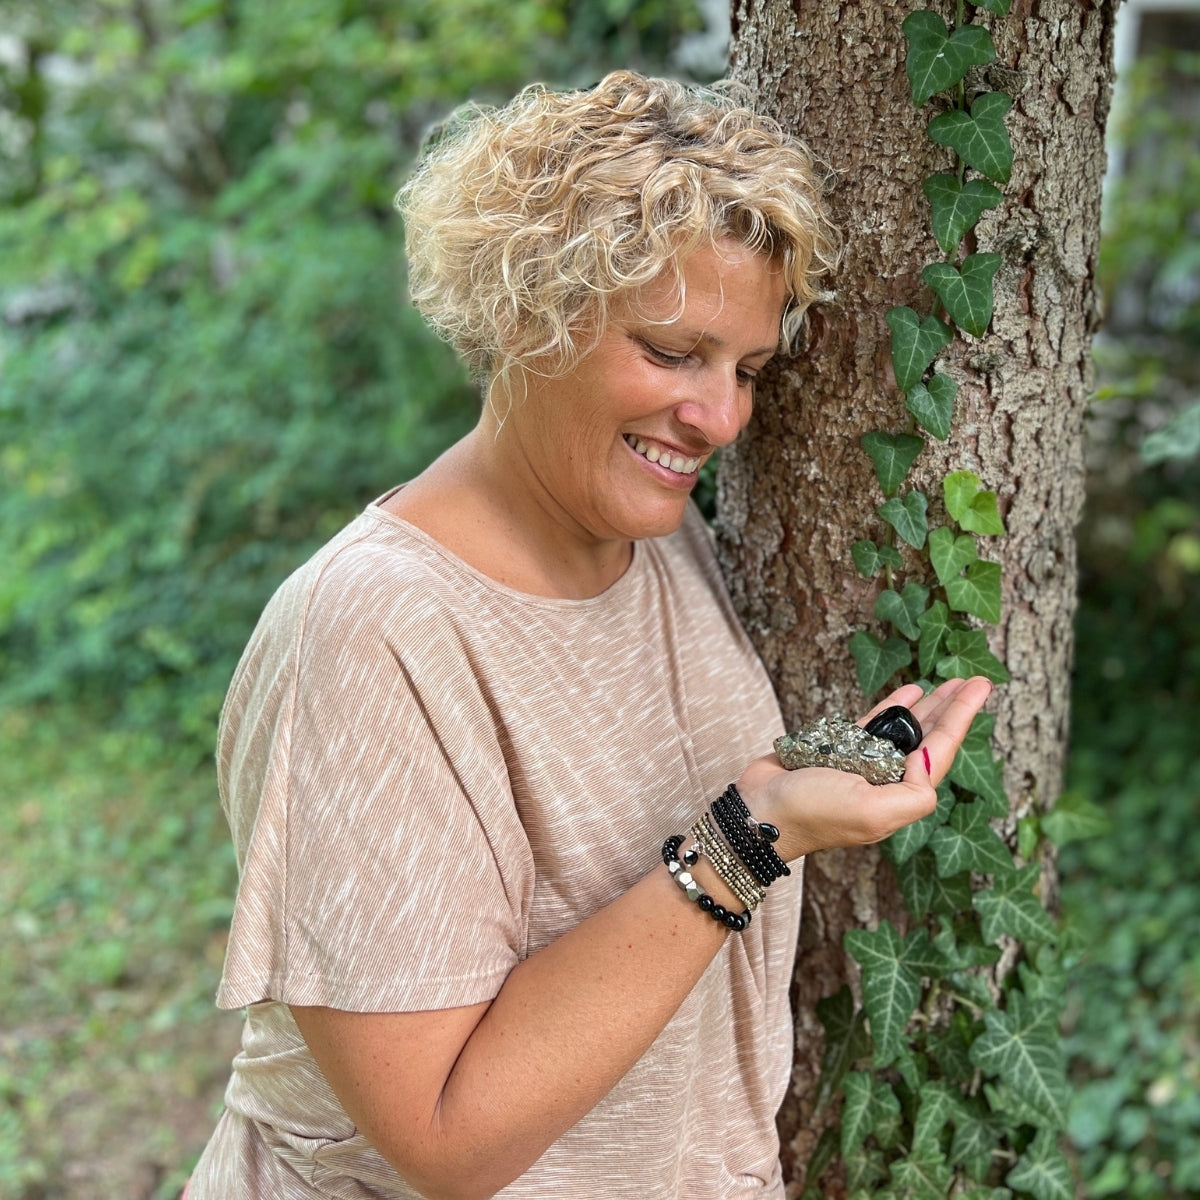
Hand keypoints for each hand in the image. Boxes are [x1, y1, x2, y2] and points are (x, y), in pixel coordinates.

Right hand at [737, 676, 993, 861]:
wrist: (760, 812)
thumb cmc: (812, 813)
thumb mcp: (871, 812)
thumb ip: (912, 794)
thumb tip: (929, 761)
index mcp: (899, 797)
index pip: (939, 752)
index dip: (962, 718)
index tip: (981, 689)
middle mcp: (885, 780)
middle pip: (929, 738)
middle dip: (952, 709)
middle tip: (975, 681)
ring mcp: (861, 764)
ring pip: (903, 729)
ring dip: (927, 706)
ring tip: (947, 682)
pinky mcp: (836, 749)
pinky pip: (872, 724)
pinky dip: (890, 707)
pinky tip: (908, 690)